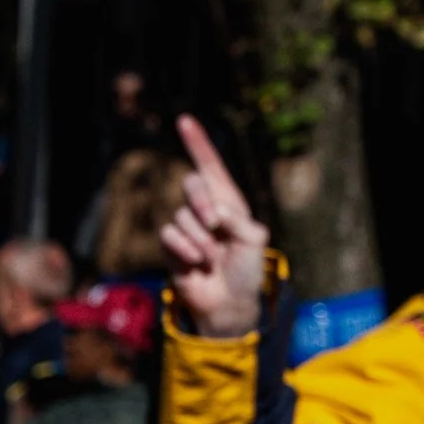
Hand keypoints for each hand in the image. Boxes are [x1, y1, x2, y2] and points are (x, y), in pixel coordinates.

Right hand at [157, 116, 269, 337]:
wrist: (229, 302)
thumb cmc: (247, 270)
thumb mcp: (254, 239)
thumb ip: (234, 218)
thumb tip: (209, 214)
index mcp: (229, 202)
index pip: (211, 166)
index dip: (197, 143)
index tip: (184, 120)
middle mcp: (206, 210)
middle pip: (192, 184)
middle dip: (202, 202)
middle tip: (216, 224)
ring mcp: (187, 228)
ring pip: (182, 216)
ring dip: (200, 239)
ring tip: (211, 259)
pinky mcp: (172, 246)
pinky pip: (170, 234)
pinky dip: (184, 249)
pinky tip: (195, 264)